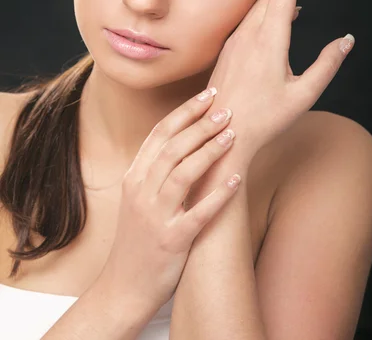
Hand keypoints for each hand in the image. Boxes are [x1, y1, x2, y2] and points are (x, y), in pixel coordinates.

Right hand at [96, 89, 240, 321]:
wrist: (123, 288)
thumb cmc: (138, 238)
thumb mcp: (138, 198)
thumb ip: (155, 170)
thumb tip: (186, 138)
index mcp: (134, 177)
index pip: (160, 133)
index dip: (185, 111)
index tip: (208, 94)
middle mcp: (141, 192)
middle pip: (173, 147)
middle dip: (201, 124)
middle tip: (226, 108)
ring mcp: (155, 216)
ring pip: (183, 173)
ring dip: (209, 150)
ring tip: (232, 133)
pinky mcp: (172, 241)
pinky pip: (198, 213)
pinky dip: (219, 193)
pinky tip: (237, 178)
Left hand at [206, 0, 354, 160]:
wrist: (222, 132)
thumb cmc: (263, 119)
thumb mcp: (304, 94)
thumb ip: (327, 64)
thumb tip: (345, 40)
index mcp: (269, 41)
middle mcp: (249, 35)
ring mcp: (237, 40)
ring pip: (262, 2)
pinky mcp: (231, 48)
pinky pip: (252, 16)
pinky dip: (271, 4)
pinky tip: (284, 10)